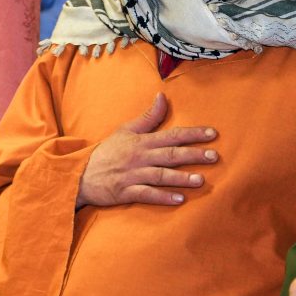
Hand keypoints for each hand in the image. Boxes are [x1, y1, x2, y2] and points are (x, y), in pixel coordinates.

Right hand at [76, 93, 218, 207]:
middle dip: (193, 155)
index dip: (193, 134)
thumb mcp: (126, 130)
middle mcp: (140, 157)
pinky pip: (147, 195)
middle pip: (170, 155)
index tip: (212, 134)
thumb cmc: (107, 152)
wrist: (80, 173)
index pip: (172, 135)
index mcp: (142, 141)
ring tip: (200, 180)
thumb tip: (163, 96)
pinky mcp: (126, 192)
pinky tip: (179, 199)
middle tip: (214, 156)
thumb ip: (148, 117)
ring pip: (161, 175)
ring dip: (181, 178)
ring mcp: (133, 175)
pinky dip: (163, 197)